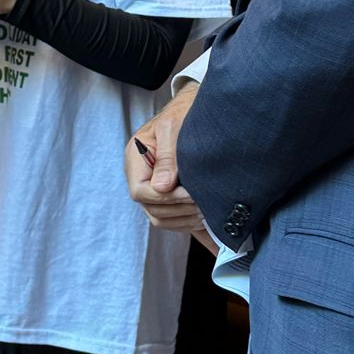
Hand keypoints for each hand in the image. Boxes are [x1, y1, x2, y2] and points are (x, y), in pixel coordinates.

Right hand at [125, 83, 206, 232]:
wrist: (192, 109)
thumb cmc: (182, 112)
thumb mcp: (173, 126)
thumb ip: (168, 156)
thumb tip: (162, 187)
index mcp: (136, 160)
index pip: (140, 192)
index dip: (164, 198)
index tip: (190, 193)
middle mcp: (143, 177)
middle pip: (153, 211)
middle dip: (180, 210)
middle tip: (206, 204)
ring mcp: (157, 190)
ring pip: (165, 220)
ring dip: (188, 220)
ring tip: (211, 212)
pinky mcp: (174, 198)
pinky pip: (182, 221)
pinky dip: (198, 233)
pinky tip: (216, 245)